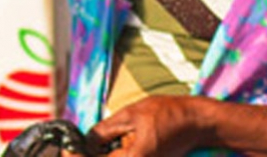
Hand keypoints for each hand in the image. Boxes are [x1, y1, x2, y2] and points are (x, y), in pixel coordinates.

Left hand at [87, 96, 212, 156]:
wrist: (199, 122)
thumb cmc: (169, 114)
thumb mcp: (131, 114)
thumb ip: (105, 130)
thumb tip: (86, 142)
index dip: (76, 156)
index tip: (68, 147)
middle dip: (90, 154)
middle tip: (77, 146)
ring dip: (103, 153)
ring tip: (92, 145)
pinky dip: (115, 153)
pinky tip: (109, 147)